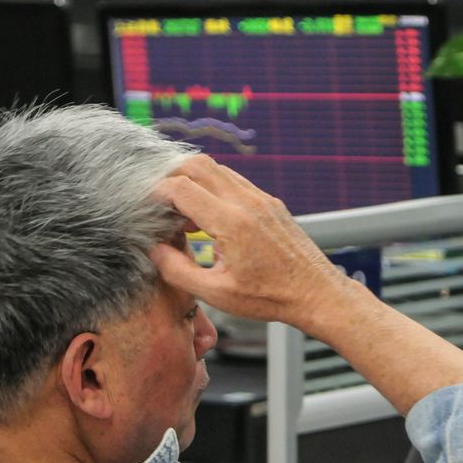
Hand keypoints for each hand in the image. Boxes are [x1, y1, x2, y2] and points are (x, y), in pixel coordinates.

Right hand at [150, 156, 350, 329]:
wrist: (317, 293)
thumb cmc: (271, 298)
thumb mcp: (217, 293)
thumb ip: (178, 271)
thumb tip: (154, 250)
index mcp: (232, 223)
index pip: (181, 188)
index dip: (155, 194)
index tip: (145, 209)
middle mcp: (248, 202)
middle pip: (198, 164)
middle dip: (172, 178)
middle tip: (160, 204)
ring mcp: (263, 199)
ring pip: (218, 169)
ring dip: (194, 183)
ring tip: (185, 217)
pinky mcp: (271, 203)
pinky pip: (236, 182)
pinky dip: (214, 190)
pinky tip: (210, 220)